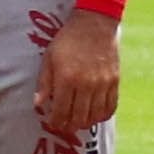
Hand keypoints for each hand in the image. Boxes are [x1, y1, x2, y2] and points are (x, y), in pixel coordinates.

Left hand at [40, 6, 122, 138]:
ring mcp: (103, 84)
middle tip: (64, 127)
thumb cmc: (67, 41)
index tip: (52, 123)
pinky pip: (111, 106)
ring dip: (86, 123)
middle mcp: (86, 84)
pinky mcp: (115, 82)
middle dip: (69, 126)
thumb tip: (38, 104)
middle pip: (79, 117)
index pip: (61, 110)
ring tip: (78, 123)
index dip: (56, 121)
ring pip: (95, 115)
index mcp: (67, 79)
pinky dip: (102, 115)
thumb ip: (44, 83)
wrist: (94, 25)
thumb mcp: (49, 59)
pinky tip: (95, 116)